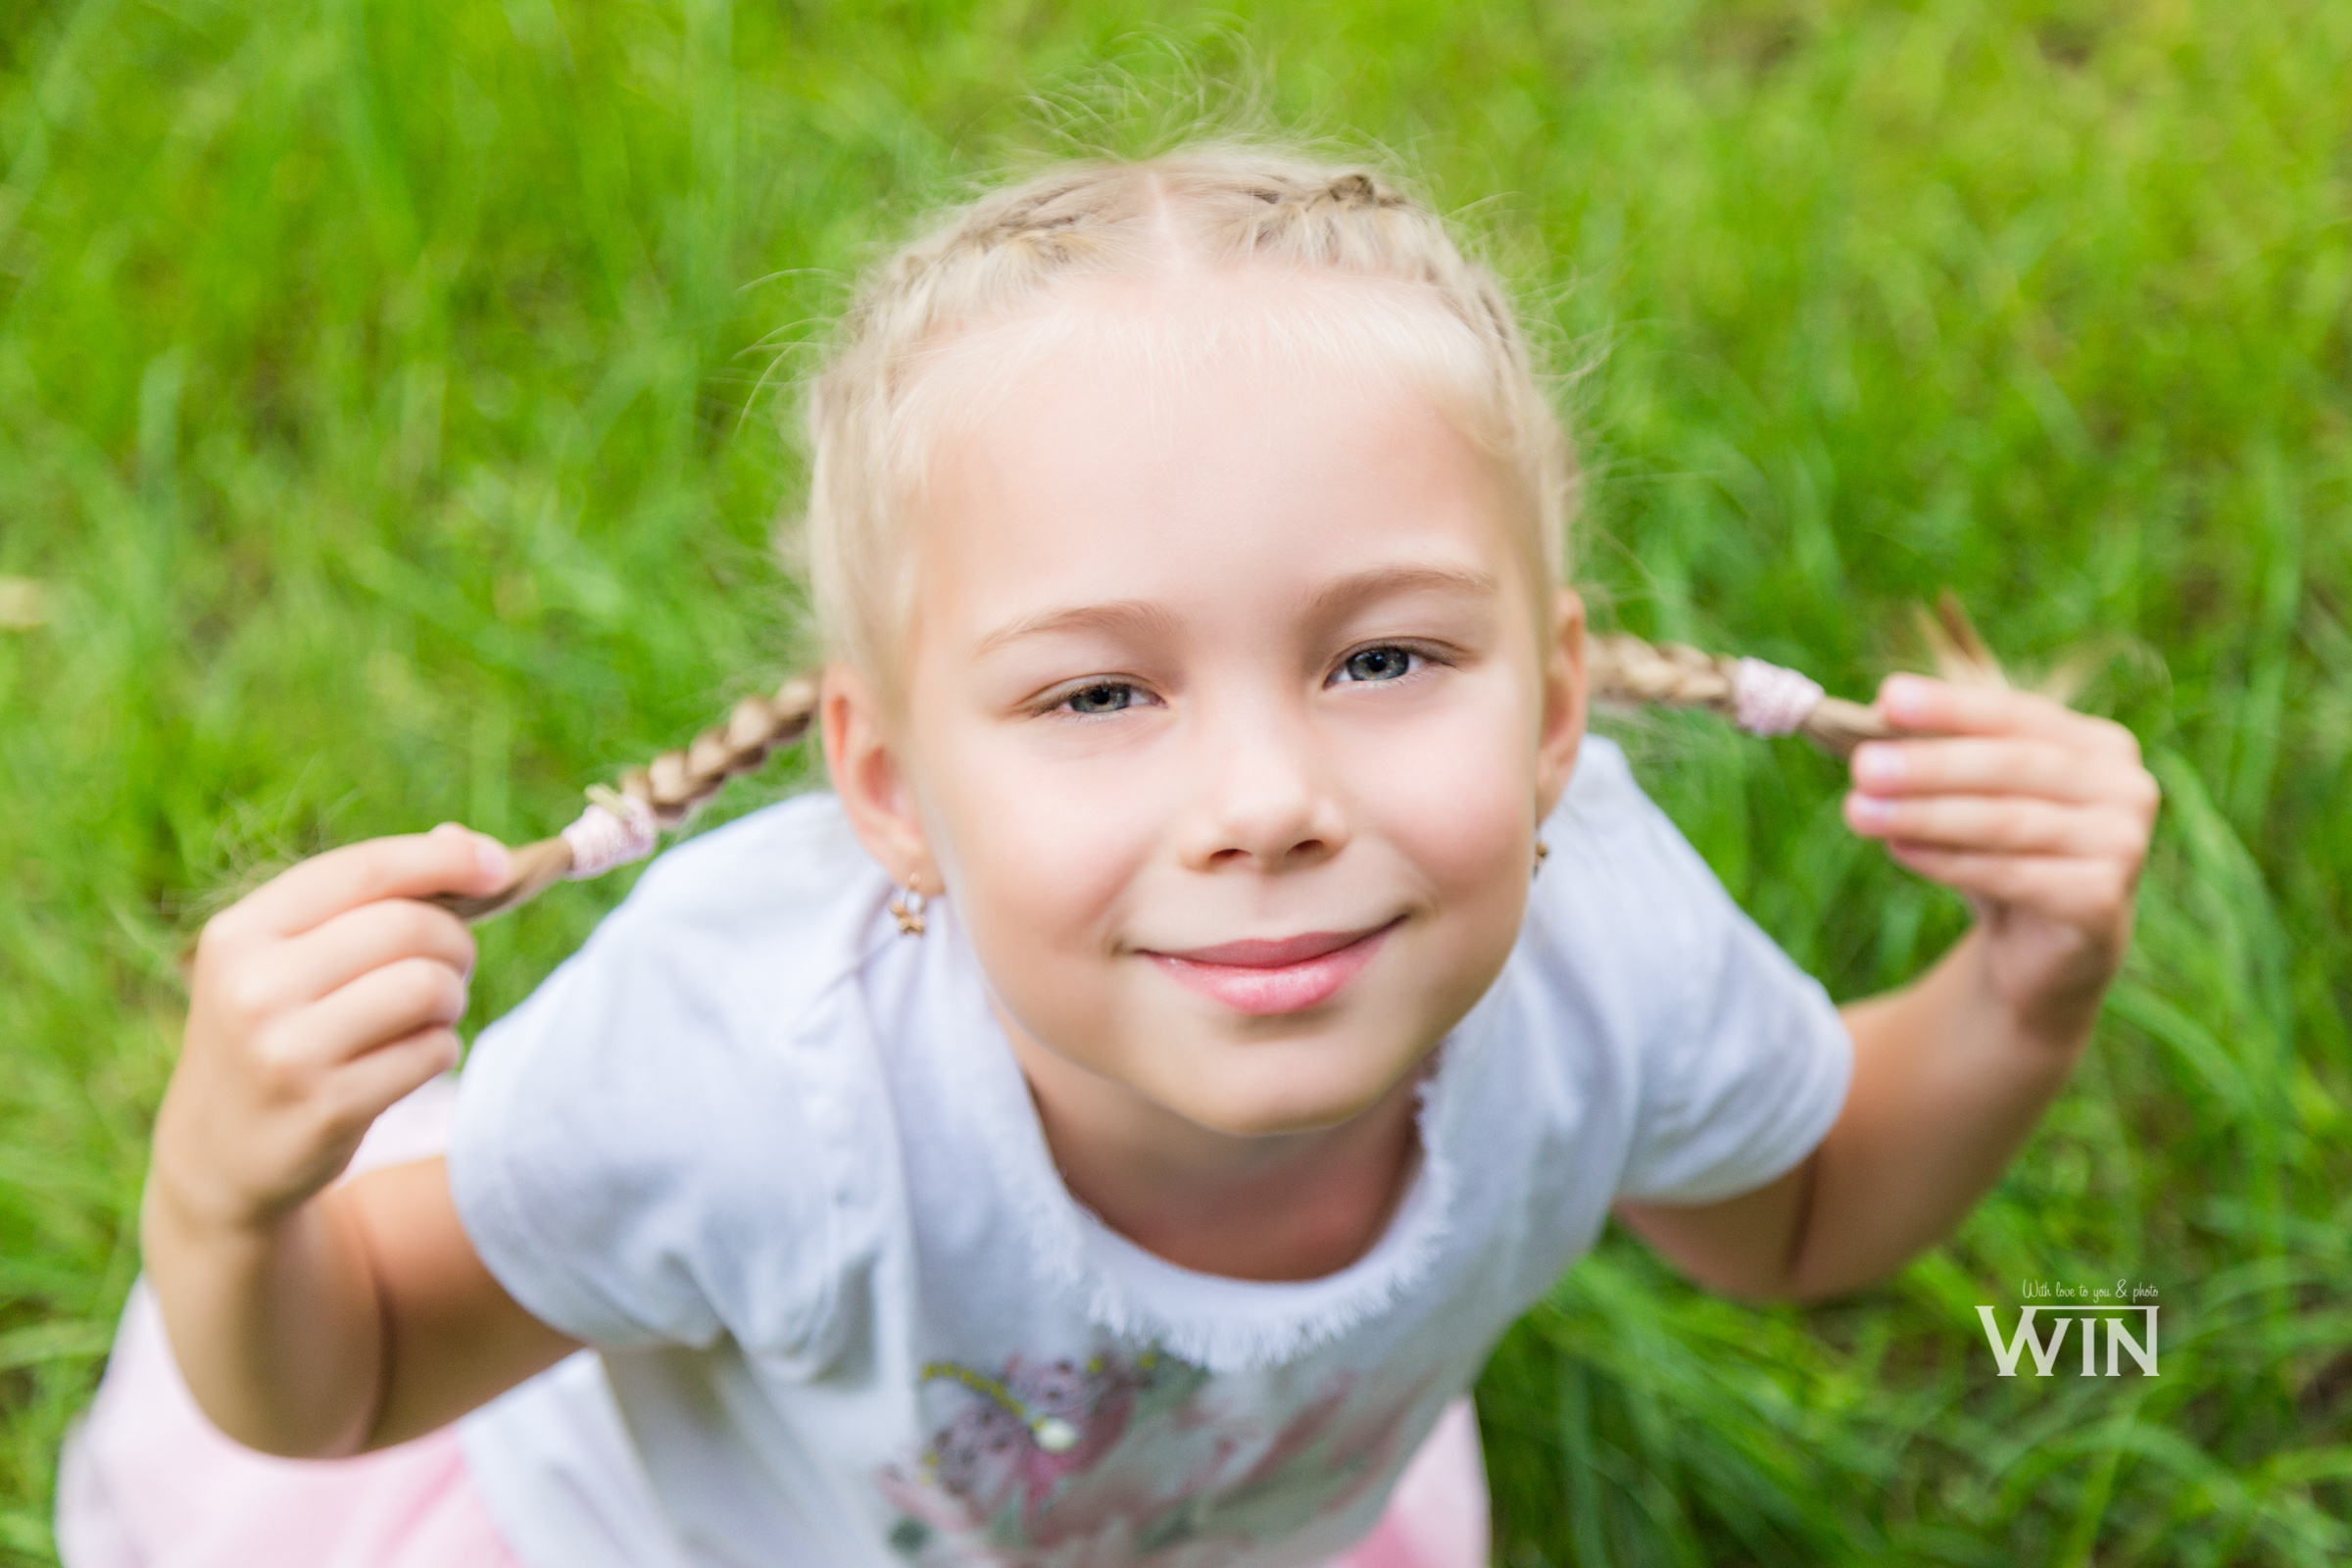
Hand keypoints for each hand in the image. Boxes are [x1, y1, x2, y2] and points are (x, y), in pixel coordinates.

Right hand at [151, 824, 512, 1235]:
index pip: (365, 869)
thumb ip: (369, 896)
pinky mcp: (328, 1106)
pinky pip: (433, 1051)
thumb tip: (465, 842)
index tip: (498, 868)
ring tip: (428, 1013)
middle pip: (409, 927)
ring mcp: (288, 1050)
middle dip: (454, 943)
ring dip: (450, 998)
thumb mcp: (287, 958)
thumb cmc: (276, 1031)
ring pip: (428, 987)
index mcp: (241, 932)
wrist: (217, 1154)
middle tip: (449, 968)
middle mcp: (254, 986)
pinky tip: (405, 1060)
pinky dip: (438, 1050)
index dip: (445, 860)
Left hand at [1841, 675, 2158, 1043]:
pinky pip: (2010, 875)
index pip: (2017, 715)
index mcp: (2098, 746)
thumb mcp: (1973, 799)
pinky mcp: (2100, 901)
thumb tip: (1868, 723)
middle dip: (1930, 765)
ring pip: (2007, 822)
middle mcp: (2124, 788)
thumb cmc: (2004, 853)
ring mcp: (2122, 846)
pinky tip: (1898, 850)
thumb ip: (1937, 758)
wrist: (2045, 949)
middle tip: (1862, 766)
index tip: (1889, 698)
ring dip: (1926, 815)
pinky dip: (1947, 862)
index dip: (1952, 707)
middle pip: (2013, 766)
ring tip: (1859, 812)